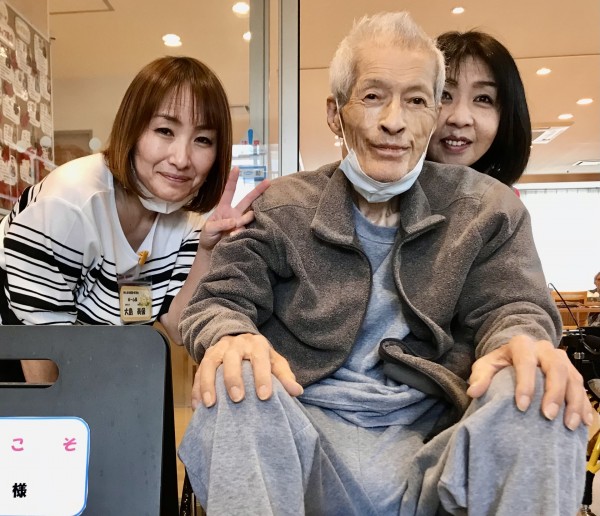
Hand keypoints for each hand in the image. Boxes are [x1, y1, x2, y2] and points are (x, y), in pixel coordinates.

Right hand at [191, 333, 303, 409]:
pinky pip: (197, 373)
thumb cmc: (260, 356)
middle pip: (232, 358)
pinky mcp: (205, 358)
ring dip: (208, 383)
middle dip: (233, 378)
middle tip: (237, 399)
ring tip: (211, 404)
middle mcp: (236, 344)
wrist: (238, 339)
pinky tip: (198, 406)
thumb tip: (296, 391)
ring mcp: (218, 350)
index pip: (260, 358)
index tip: (264, 396)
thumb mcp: (274, 361)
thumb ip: (284, 376)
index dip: (262, 377)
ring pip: (210, 364)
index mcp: (256, 344)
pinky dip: (196, 389)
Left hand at [199, 167, 269, 251]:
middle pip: (248, 200)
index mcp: (224, 208)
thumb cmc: (208, 237)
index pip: (229, 191)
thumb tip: (235, 222)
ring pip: (250, 216)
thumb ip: (221, 224)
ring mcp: (241, 223)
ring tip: (232, 232)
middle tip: (268, 181)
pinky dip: (242, 233)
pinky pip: (249, 230)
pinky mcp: (245, 232)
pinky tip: (234, 237)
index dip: (233, 180)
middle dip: (258, 191)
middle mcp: (235, 213)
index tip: (237, 168)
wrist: (211, 252)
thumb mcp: (209, 229)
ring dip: (243, 222)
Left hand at [467, 334, 593, 430]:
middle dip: (554, 393)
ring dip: (574, 402)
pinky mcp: (572, 372)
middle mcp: (545, 349)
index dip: (525, 384)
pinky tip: (584, 422)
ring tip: (569, 425)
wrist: (517, 353)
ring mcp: (562, 360)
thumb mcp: (486, 365)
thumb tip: (473, 392)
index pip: (526, 362)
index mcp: (522, 345)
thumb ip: (480, 376)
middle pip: (556, 368)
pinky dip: (585, 405)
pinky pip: (583, 387)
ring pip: (574, 377)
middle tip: (548, 416)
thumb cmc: (501, 363)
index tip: (521, 406)